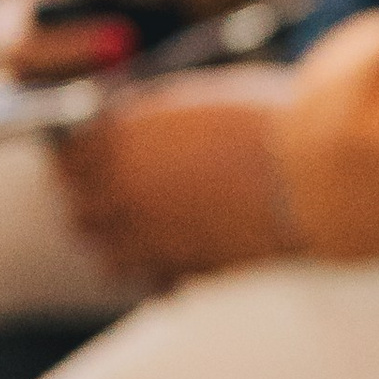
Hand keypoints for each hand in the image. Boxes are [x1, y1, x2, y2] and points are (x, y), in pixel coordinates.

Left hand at [50, 68, 299, 277]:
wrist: (313, 172)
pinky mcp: (180, 269)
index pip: (65, 157)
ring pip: (106, 254)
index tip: (94, 161)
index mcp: (119, 136)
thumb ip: (153, 116)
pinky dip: (159, 274)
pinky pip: (149, 281)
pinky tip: (184, 258)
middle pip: (79, 210)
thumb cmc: (267, 121)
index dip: (79, 160)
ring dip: (123, 245)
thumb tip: (133, 124)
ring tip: (155, 234)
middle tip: (126, 199)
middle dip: (97, 205)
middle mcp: (120, 187)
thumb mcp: (198, 97)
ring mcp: (147, 235)